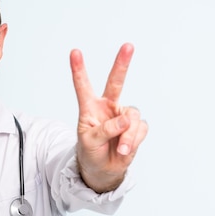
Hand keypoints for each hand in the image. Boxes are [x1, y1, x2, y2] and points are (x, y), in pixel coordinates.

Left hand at [70, 43, 147, 192]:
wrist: (104, 169)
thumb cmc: (91, 152)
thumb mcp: (90, 142)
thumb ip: (106, 129)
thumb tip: (126, 119)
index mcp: (89, 108)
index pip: (83, 86)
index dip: (78, 70)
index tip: (74, 52)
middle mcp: (107, 107)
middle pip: (116, 82)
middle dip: (122, 64)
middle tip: (128, 46)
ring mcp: (123, 116)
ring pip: (132, 116)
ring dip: (127, 135)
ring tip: (120, 149)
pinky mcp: (136, 127)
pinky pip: (140, 129)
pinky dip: (133, 141)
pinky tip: (125, 150)